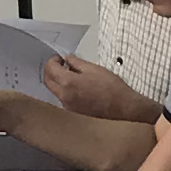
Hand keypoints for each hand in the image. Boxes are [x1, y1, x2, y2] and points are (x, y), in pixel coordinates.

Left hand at [44, 54, 159, 123]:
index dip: (52, 61)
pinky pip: (62, 99)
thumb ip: (77, 63)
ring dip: (57, 81)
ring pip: (54, 91)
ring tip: (70, 75)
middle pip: (47, 81)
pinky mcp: (73, 112)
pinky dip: (64, 90)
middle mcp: (64, 96)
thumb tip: (67, 59)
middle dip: (51, 71)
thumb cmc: (112, 88)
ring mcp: (67, 106)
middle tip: (60, 65)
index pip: (50, 69)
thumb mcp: (94, 69)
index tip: (59, 58)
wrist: (123, 108)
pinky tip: (76, 86)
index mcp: (68, 83)